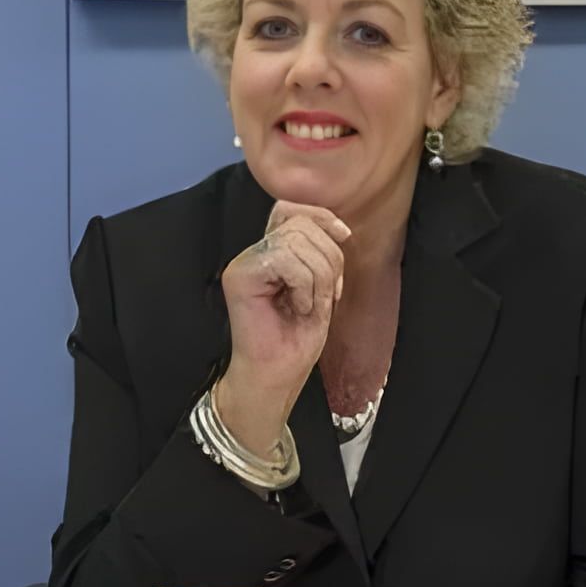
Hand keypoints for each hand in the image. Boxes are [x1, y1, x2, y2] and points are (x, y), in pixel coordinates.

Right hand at [221, 201, 350, 401]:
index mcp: (271, 252)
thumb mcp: (320, 288)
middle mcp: (254, 252)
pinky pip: (286, 260)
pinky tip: (298, 309)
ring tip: (309, 306)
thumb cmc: (296, 340)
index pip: (291, 210)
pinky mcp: (240, 276)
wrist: (277, 376)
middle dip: (329, 259)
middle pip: (301, 225)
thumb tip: (339, 228)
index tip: (345, 236)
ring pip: (297, 241)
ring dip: (319, 278)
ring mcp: (244, 263)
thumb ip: (322, 255)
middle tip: (326, 296)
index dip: (321, 216)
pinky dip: (304, 286)